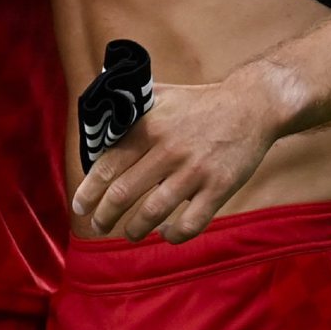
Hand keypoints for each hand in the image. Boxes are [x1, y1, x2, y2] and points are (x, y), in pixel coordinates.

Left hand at [72, 67, 288, 243]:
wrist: (252, 106)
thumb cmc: (200, 102)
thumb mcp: (161, 94)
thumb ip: (130, 102)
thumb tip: (98, 105)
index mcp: (149, 128)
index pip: (108, 165)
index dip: (89, 191)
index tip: (79, 205)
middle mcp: (168, 150)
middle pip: (123, 193)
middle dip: (105, 216)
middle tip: (98, 225)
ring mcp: (194, 171)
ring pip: (153, 212)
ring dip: (135, 230)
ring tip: (129, 234)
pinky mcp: (219, 188)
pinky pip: (191, 223)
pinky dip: (174, 235)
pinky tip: (167, 234)